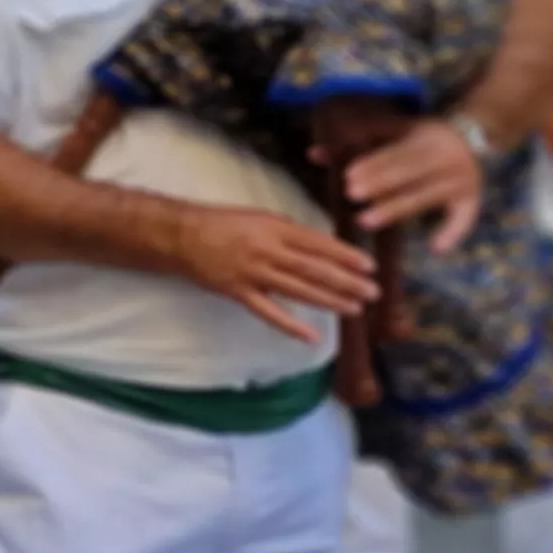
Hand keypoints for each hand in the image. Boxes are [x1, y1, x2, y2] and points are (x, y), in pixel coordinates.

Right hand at [166, 206, 374, 340]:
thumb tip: (322, 246)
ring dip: (328, 300)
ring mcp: (252, 274)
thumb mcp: (261, 217)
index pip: (318, 244)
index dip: (345, 255)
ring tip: (354, 308)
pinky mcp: (238, 292)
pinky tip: (312, 336)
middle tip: (372, 292)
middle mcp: (266, 251)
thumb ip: (291, 231)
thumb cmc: (223, 222)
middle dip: (346, 281)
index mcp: (274, 229)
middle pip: (313, 269)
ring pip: (297, 290)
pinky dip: (290, 325)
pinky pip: (268, 312)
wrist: (180, 236)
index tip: (369, 266)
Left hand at [340, 118, 483, 251]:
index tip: (347, 176)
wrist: (472, 135)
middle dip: (379, 185)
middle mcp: (449, 158)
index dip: (373, 164)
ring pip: (425, 198)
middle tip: (350, 196)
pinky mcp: (472, 199)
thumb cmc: (419, 137)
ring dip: (395, 209)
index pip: (397, 152)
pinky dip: (453, 233)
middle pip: (410, 174)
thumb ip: (358, 143)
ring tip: (364, 221)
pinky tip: (435, 249)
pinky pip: (465, 219)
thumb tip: (313, 154)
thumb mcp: (395, 131)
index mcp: (428, 137)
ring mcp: (462, 180)